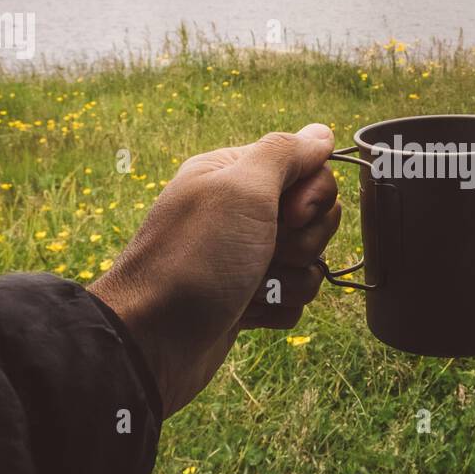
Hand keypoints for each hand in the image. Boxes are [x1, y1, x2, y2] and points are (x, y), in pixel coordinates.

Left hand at [89, 124, 339, 417]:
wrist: (153, 342)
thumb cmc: (195, 259)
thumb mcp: (240, 190)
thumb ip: (284, 154)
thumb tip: (321, 132)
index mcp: (235, 174)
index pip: (309, 167)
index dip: (312, 195)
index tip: (286, 215)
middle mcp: (241, 211)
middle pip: (316, 217)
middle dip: (303, 241)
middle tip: (267, 252)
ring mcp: (246, 257)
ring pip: (310, 261)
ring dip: (290, 280)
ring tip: (251, 289)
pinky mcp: (249, 298)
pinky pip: (294, 298)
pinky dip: (277, 308)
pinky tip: (246, 313)